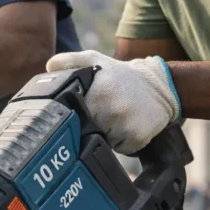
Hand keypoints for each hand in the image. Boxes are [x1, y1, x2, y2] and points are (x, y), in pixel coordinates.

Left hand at [45, 50, 180, 154]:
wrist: (160, 85)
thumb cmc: (120, 75)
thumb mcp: (94, 60)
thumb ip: (69, 61)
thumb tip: (49, 67)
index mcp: (98, 94)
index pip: (73, 117)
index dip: (73, 116)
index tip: (77, 112)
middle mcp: (112, 111)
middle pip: (86, 132)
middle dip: (88, 126)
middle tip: (99, 112)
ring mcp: (126, 127)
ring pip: (102, 142)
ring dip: (105, 135)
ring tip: (113, 118)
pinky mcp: (138, 139)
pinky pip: (120, 149)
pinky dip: (121, 142)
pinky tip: (127, 126)